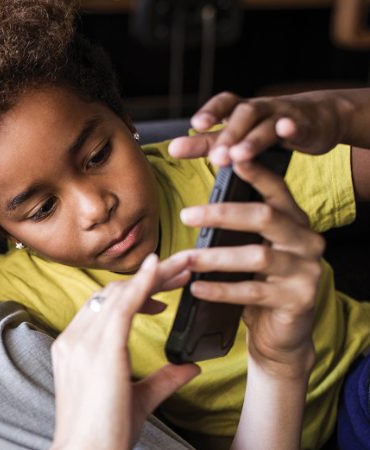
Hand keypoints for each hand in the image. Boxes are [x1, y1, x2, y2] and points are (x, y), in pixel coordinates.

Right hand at [48, 252, 200, 449]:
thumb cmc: (105, 435)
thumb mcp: (138, 399)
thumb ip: (163, 379)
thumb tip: (189, 366)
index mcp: (74, 349)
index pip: (102, 307)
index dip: (133, 293)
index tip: (162, 294)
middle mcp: (74, 340)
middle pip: (110, 294)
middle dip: (148, 278)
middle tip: (182, 269)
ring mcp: (82, 342)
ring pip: (118, 294)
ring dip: (153, 277)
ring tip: (184, 268)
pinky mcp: (100, 349)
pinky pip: (122, 307)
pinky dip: (142, 284)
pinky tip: (160, 270)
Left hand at [169, 90, 346, 166]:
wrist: (319, 117)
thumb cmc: (268, 127)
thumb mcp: (239, 134)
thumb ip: (209, 142)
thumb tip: (174, 148)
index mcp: (241, 109)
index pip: (224, 102)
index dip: (211, 110)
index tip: (196, 124)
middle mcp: (260, 108)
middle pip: (243, 114)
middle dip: (228, 135)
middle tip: (215, 158)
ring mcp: (283, 115)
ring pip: (267, 124)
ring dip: (252, 139)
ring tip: (238, 156)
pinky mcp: (305, 126)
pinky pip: (298, 125)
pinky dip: (292, 127)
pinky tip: (286, 132)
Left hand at [179, 159, 319, 375]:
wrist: (281, 334)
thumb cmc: (257, 284)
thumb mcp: (248, 251)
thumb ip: (233, 229)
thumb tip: (195, 208)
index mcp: (293, 221)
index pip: (275, 189)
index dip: (254, 172)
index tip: (228, 156)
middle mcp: (305, 241)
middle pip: (265, 217)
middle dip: (222, 213)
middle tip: (186, 214)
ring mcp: (306, 270)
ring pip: (257, 256)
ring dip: (215, 256)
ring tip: (185, 258)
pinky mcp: (299, 299)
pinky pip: (254, 292)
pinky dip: (221, 289)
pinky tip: (197, 288)